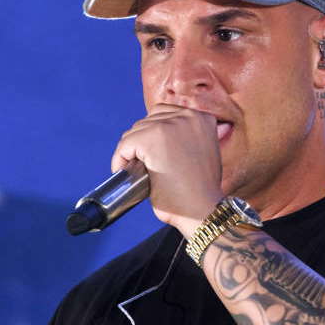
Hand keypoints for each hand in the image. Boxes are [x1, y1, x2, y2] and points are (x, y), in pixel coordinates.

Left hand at [111, 104, 224, 235]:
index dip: (154, 134)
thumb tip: (166, 139)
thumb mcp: (203, 154)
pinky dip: (121, 158)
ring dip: (132, 151)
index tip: (151, 155)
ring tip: (135, 170)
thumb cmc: (201, 191)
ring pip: (135, 132)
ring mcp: (170, 126)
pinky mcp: (152, 139)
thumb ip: (188, 139)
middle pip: (148, 121)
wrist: (203, 210)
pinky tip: (124, 171)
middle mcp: (188, 116)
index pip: (165, 115)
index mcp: (202, 118)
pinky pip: (126, 144)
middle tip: (142, 165)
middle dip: (142, 143)